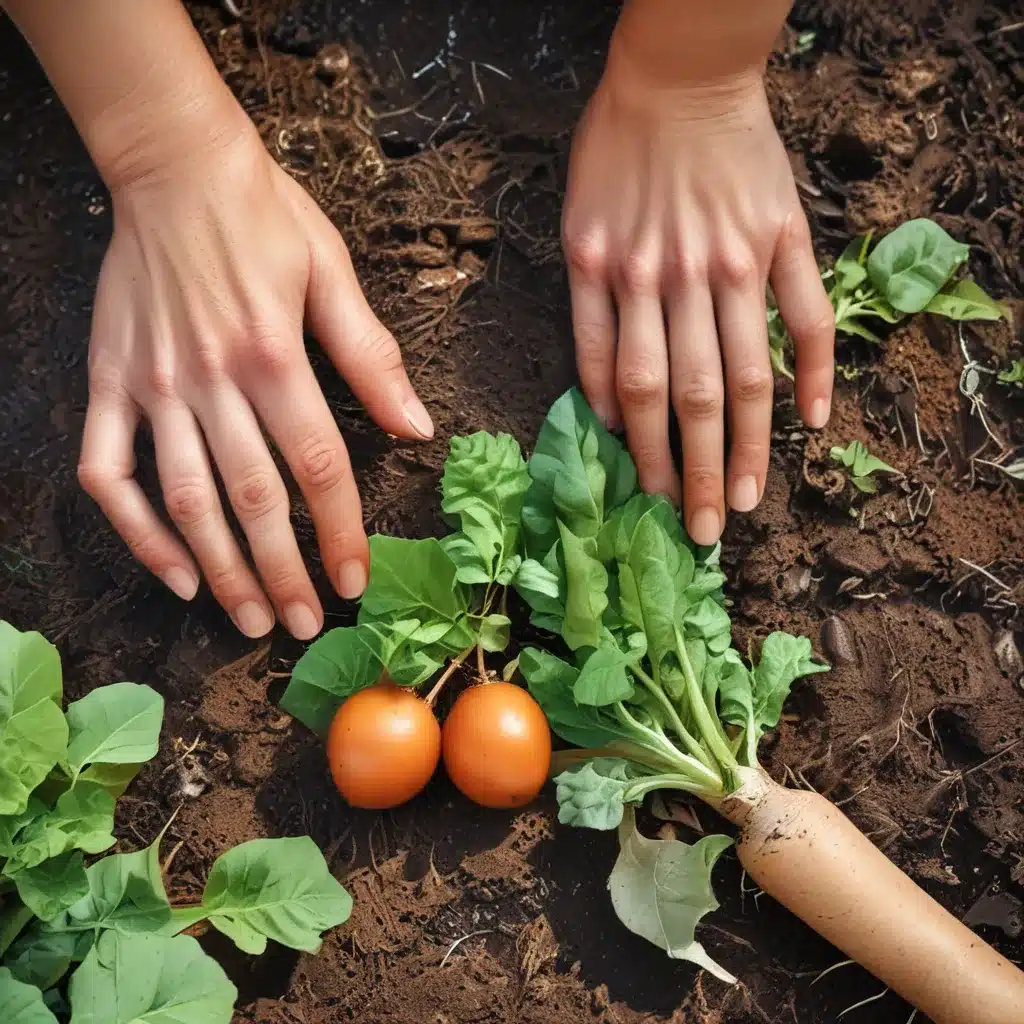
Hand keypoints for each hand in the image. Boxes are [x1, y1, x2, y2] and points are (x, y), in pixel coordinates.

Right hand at [78, 130, 432, 638]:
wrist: (174, 165)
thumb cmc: (263, 215)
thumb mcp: (331, 273)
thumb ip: (372, 357)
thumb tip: (419, 427)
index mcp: (274, 356)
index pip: (318, 468)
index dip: (340, 533)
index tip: (354, 583)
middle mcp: (211, 380)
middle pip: (254, 501)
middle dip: (282, 574)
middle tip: (302, 625)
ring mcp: (152, 385)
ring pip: (186, 500)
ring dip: (221, 570)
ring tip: (248, 621)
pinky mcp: (108, 381)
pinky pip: (108, 471)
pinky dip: (135, 528)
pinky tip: (173, 572)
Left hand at [562, 60, 833, 544]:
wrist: (680, 75)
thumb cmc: (617, 155)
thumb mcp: (577, 230)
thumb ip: (589, 315)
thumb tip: (602, 403)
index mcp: (608, 274)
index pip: (624, 388)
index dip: (638, 452)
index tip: (650, 498)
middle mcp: (669, 275)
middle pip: (684, 396)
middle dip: (693, 473)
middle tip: (702, 530)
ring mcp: (730, 258)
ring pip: (743, 371)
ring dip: (748, 446)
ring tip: (748, 501)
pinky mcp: (781, 237)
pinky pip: (804, 315)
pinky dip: (813, 372)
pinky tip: (814, 424)